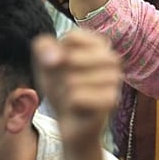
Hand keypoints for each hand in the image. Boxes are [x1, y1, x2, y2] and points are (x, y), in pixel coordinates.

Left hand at [33, 30, 121, 150]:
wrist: (72, 123)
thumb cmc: (62, 88)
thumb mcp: (46, 63)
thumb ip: (43, 48)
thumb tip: (54, 59)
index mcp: (98, 44)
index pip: (72, 37)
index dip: (57, 53)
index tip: (61, 64)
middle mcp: (111, 58)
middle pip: (71, 58)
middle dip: (59, 75)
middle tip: (65, 86)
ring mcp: (115, 79)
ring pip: (72, 80)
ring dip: (63, 92)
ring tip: (71, 97)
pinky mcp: (111, 99)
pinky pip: (77, 97)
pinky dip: (69, 104)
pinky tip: (77, 107)